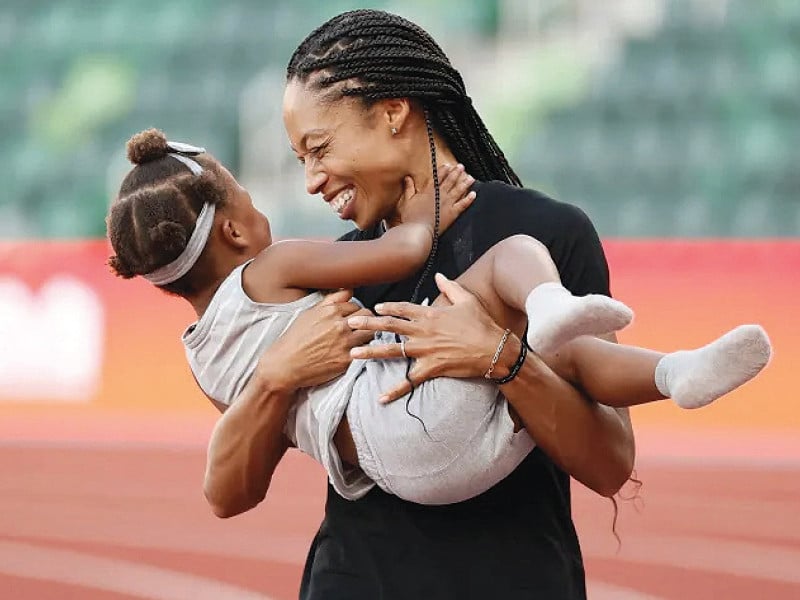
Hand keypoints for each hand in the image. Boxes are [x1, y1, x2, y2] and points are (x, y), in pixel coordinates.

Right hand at [253, 289, 373, 391]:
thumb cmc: (294, 339)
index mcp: (330, 311)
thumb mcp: (309, 313)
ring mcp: (345, 342)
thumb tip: (348, 290)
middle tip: (358, 328)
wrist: (284, 365)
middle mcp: (340, 325)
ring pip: (370, 332)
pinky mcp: (346, 359)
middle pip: (367, 316)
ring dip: (366, 335)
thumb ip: (331, 300)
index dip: (354, 312)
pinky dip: (362, 350)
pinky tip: (355, 352)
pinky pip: (365, 350)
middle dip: (365, 321)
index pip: (356, 305)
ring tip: (358, 340)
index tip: (351, 319)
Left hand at [347, 273, 508, 402]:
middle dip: (367, 325)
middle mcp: (423, 331)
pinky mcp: (431, 368)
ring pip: (393, 351)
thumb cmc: (482, 324)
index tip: (374, 308)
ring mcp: (425, 350)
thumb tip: (439, 276)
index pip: (402, 309)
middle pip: (390, 326)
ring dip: (371, 353)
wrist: (495, 349)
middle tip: (349, 324)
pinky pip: (409, 381)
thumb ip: (450, 287)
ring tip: (353, 355)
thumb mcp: (467, 300)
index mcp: (430, 314)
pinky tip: (380, 397)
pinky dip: (395, 390)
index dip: (387, 308)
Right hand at [397, 164, 475, 233]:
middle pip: (450, 181)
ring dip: (465, 183)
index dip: (443, 170)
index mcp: (429, 191)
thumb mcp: (407, 201)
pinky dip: (469, 199)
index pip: (438, 177)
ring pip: (458, 190)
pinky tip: (473, 194)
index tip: (448, 165)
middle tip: (461, 167)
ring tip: (470, 177)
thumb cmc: (411, 218)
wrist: (419, 230)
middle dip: (456, 173)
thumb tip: (408, 178)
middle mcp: (440, 195)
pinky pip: (463, 204)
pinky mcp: (453, 213)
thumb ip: (408, 189)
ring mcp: (448, 204)